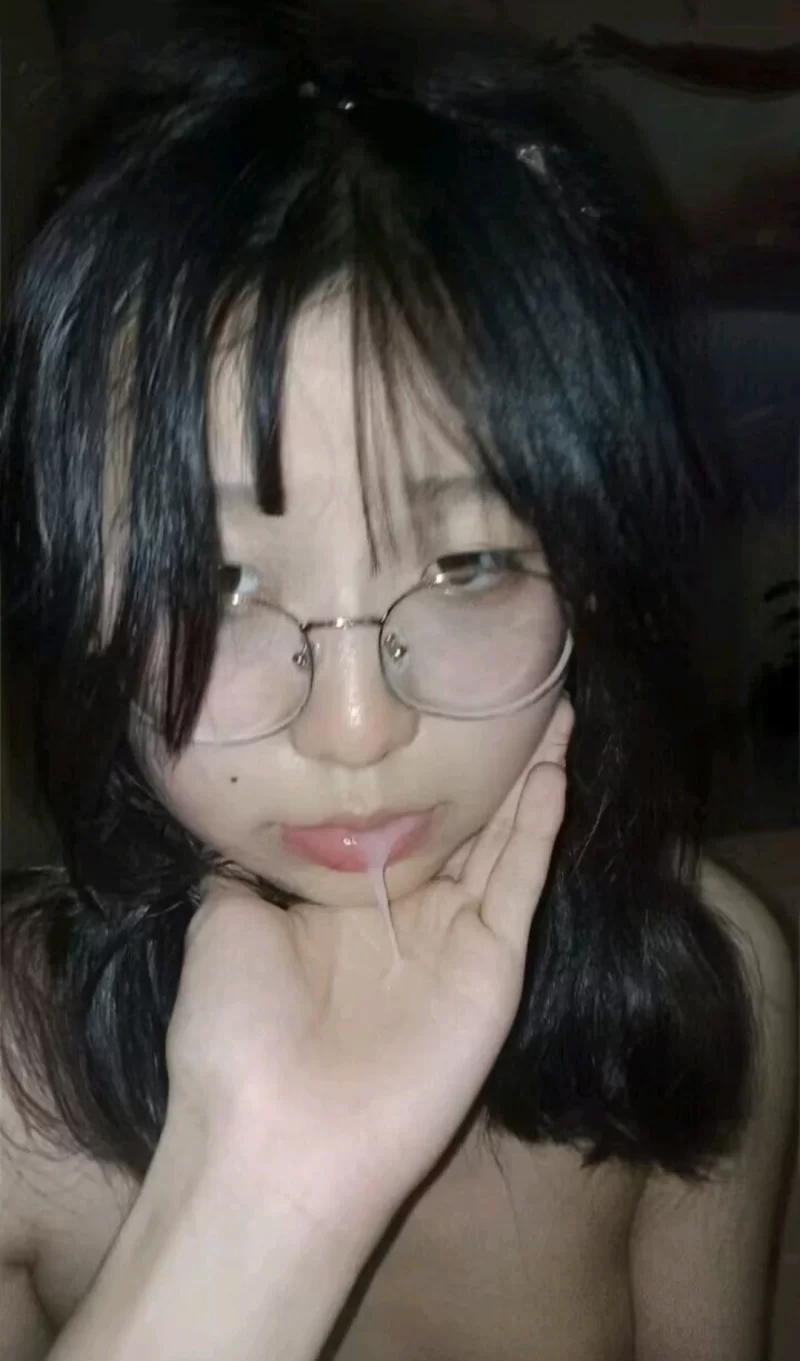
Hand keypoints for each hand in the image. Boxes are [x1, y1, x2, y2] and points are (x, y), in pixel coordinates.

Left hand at [165, 698, 572, 1226]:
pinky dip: (540, 821)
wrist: (273, 1138)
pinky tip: (552, 763)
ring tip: (549, 702)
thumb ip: (247, 866)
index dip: (414, 764)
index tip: (424, 699)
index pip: (394, 817)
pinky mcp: (494, 963)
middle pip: (461, 819)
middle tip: (506, 681)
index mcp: (343, 905)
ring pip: (502, 837)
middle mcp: (406, 915)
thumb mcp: (221, 922)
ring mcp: (454, 939)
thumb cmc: (233, 1034)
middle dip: (484, 756)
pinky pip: (522, 878)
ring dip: (527, 771)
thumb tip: (238, 820)